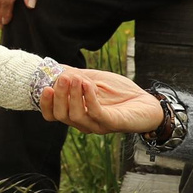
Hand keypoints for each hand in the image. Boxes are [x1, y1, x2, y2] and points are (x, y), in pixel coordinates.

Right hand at [39, 66, 163, 133]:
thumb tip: (55, 67)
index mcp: (77, 113)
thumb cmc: (120, 92)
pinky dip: (89, 98)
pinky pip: (96, 113)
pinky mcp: (112, 123)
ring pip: (76, 116)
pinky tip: (88, 84)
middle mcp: (84, 123)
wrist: (147, 102)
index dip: (46, 103)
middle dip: (59, 96)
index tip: (45, 87)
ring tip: (74, 79)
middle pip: (61, 115)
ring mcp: (98, 125)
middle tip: (62, 78)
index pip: (53, 115)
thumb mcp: (94, 80)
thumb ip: (76, 76)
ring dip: (72, 96)